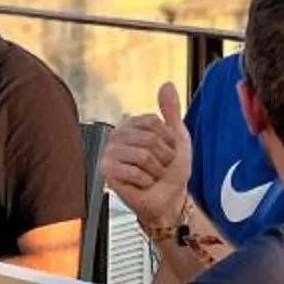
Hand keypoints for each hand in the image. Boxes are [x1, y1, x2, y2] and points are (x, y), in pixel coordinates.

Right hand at [97, 83, 191, 229]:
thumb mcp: (177, 137)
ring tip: (152, 175)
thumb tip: (167, 84)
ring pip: (143, 156)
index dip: (168, 140)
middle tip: (159, 167)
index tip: (167, 151)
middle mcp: (117, 136)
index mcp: (131, 124)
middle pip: (150, 140)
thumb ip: (171, 111)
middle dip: (163, 158)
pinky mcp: (106, 171)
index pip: (155, 123)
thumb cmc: (171, 170)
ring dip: (156, 172)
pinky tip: (142, 184)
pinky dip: (145, 182)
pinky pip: (134, 172)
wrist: (169, 198)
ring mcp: (110, 153)